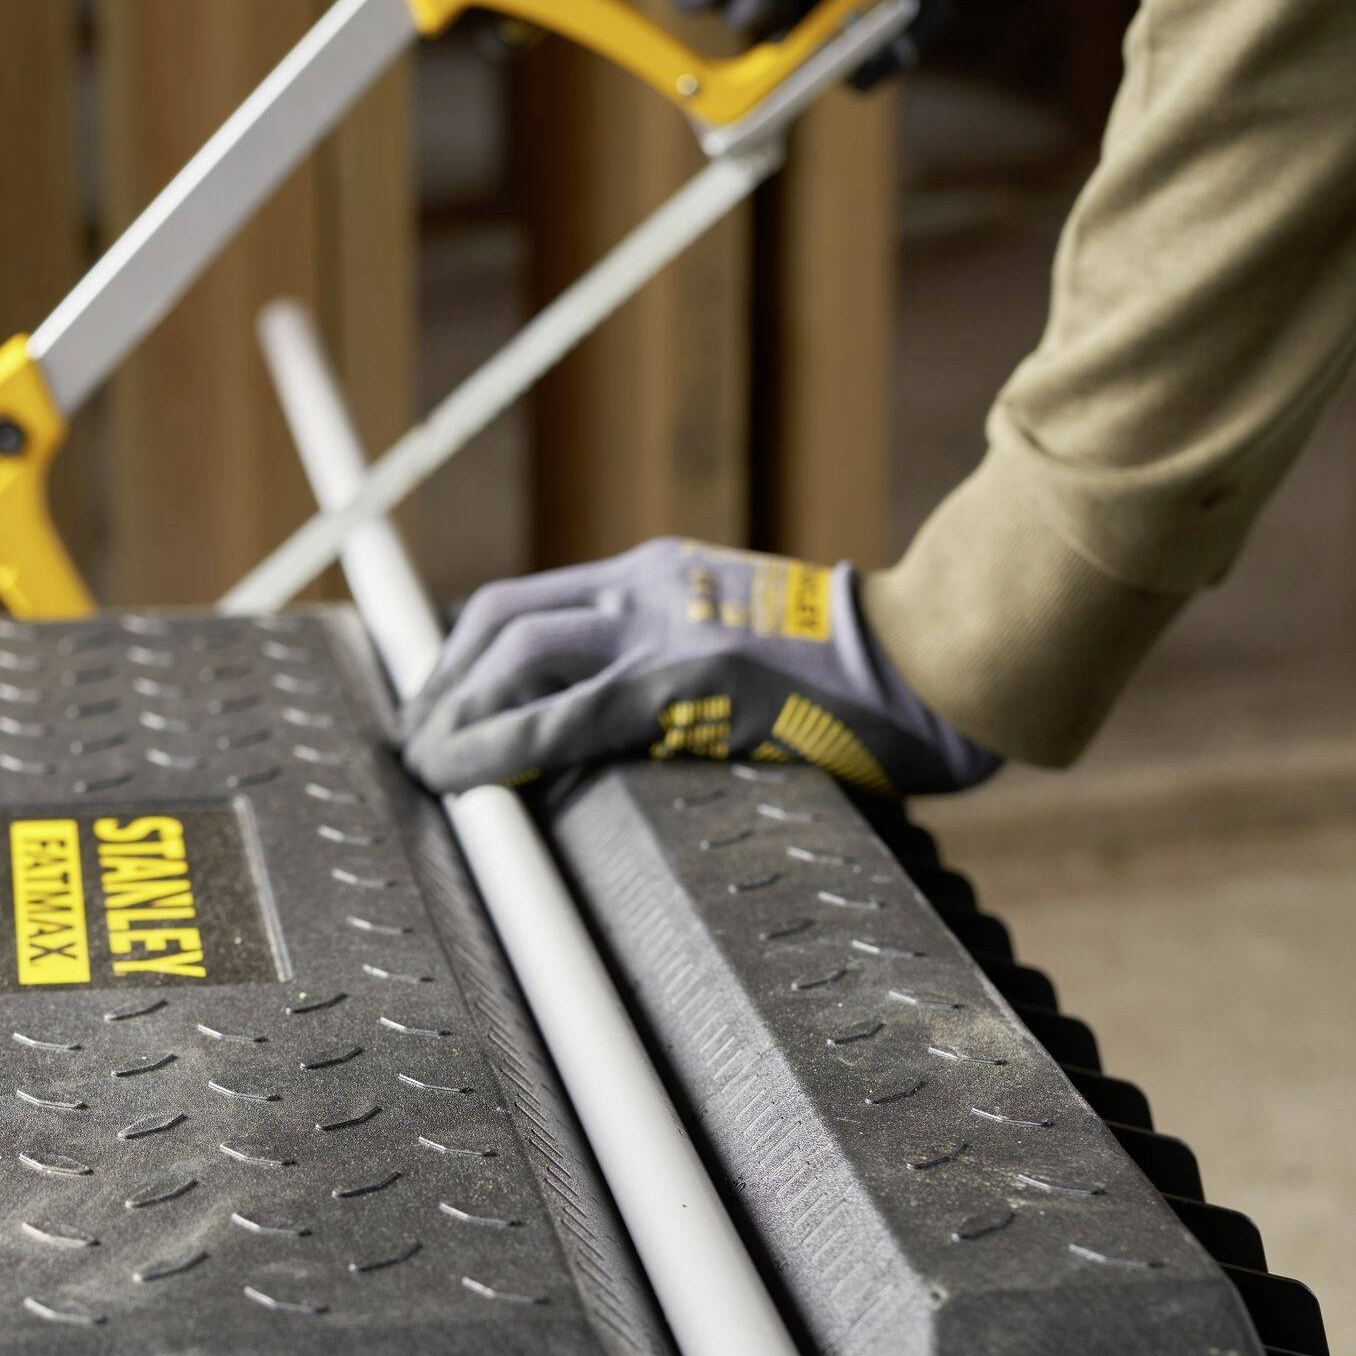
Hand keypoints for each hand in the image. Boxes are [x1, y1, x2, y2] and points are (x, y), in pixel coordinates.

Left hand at [400, 539, 997, 796]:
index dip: (464, 657)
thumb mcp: (747, 650)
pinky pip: (563, 716)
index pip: (530, 605)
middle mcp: (648, 587)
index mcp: (660, 576)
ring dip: (455, 718)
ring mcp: (663, 629)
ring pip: (516, 657)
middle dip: (441, 685)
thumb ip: (678, 671)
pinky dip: (500, 747)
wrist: (939, 663)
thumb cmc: (860, 680)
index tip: (435, 707)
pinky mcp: (682, 683)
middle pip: (503, 621)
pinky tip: (463, 779)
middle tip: (416, 748)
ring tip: (428, 774)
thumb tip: (620, 737)